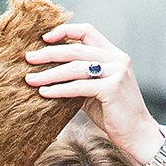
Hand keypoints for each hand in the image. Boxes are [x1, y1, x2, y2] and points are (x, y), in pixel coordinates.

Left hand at [24, 22, 161, 164]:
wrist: (137, 134)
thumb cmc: (115, 115)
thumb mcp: (95, 92)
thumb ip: (79, 80)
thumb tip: (52, 77)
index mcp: (113, 54)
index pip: (87, 31)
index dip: (65, 31)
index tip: (44, 38)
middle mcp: (116, 59)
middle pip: (76, 49)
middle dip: (49, 53)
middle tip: (28, 58)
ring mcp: (116, 72)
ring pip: (75, 68)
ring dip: (49, 73)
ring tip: (30, 78)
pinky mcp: (111, 88)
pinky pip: (78, 87)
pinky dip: (59, 89)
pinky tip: (44, 92)